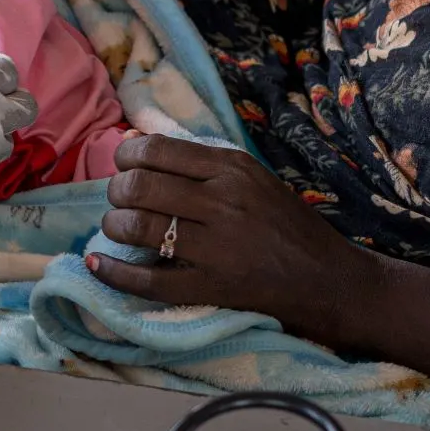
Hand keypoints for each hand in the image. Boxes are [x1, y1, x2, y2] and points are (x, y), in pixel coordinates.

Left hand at [88, 135, 378, 346]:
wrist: (332, 280)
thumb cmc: (286, 227)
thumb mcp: (252, 180)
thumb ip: (200, 164)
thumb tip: (133, 143)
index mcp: (232, 169)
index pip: (155, 150)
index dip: (125, 158)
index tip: (123, 169)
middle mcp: (224, 202)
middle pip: (138, 186)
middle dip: (115, 193)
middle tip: (119, 203)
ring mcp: (219, 246)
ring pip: (137, 227)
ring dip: (112, 227)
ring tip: (115, 230)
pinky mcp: (213, 287)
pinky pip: (149, 280)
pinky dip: (113, 273)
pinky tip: (97, 266)